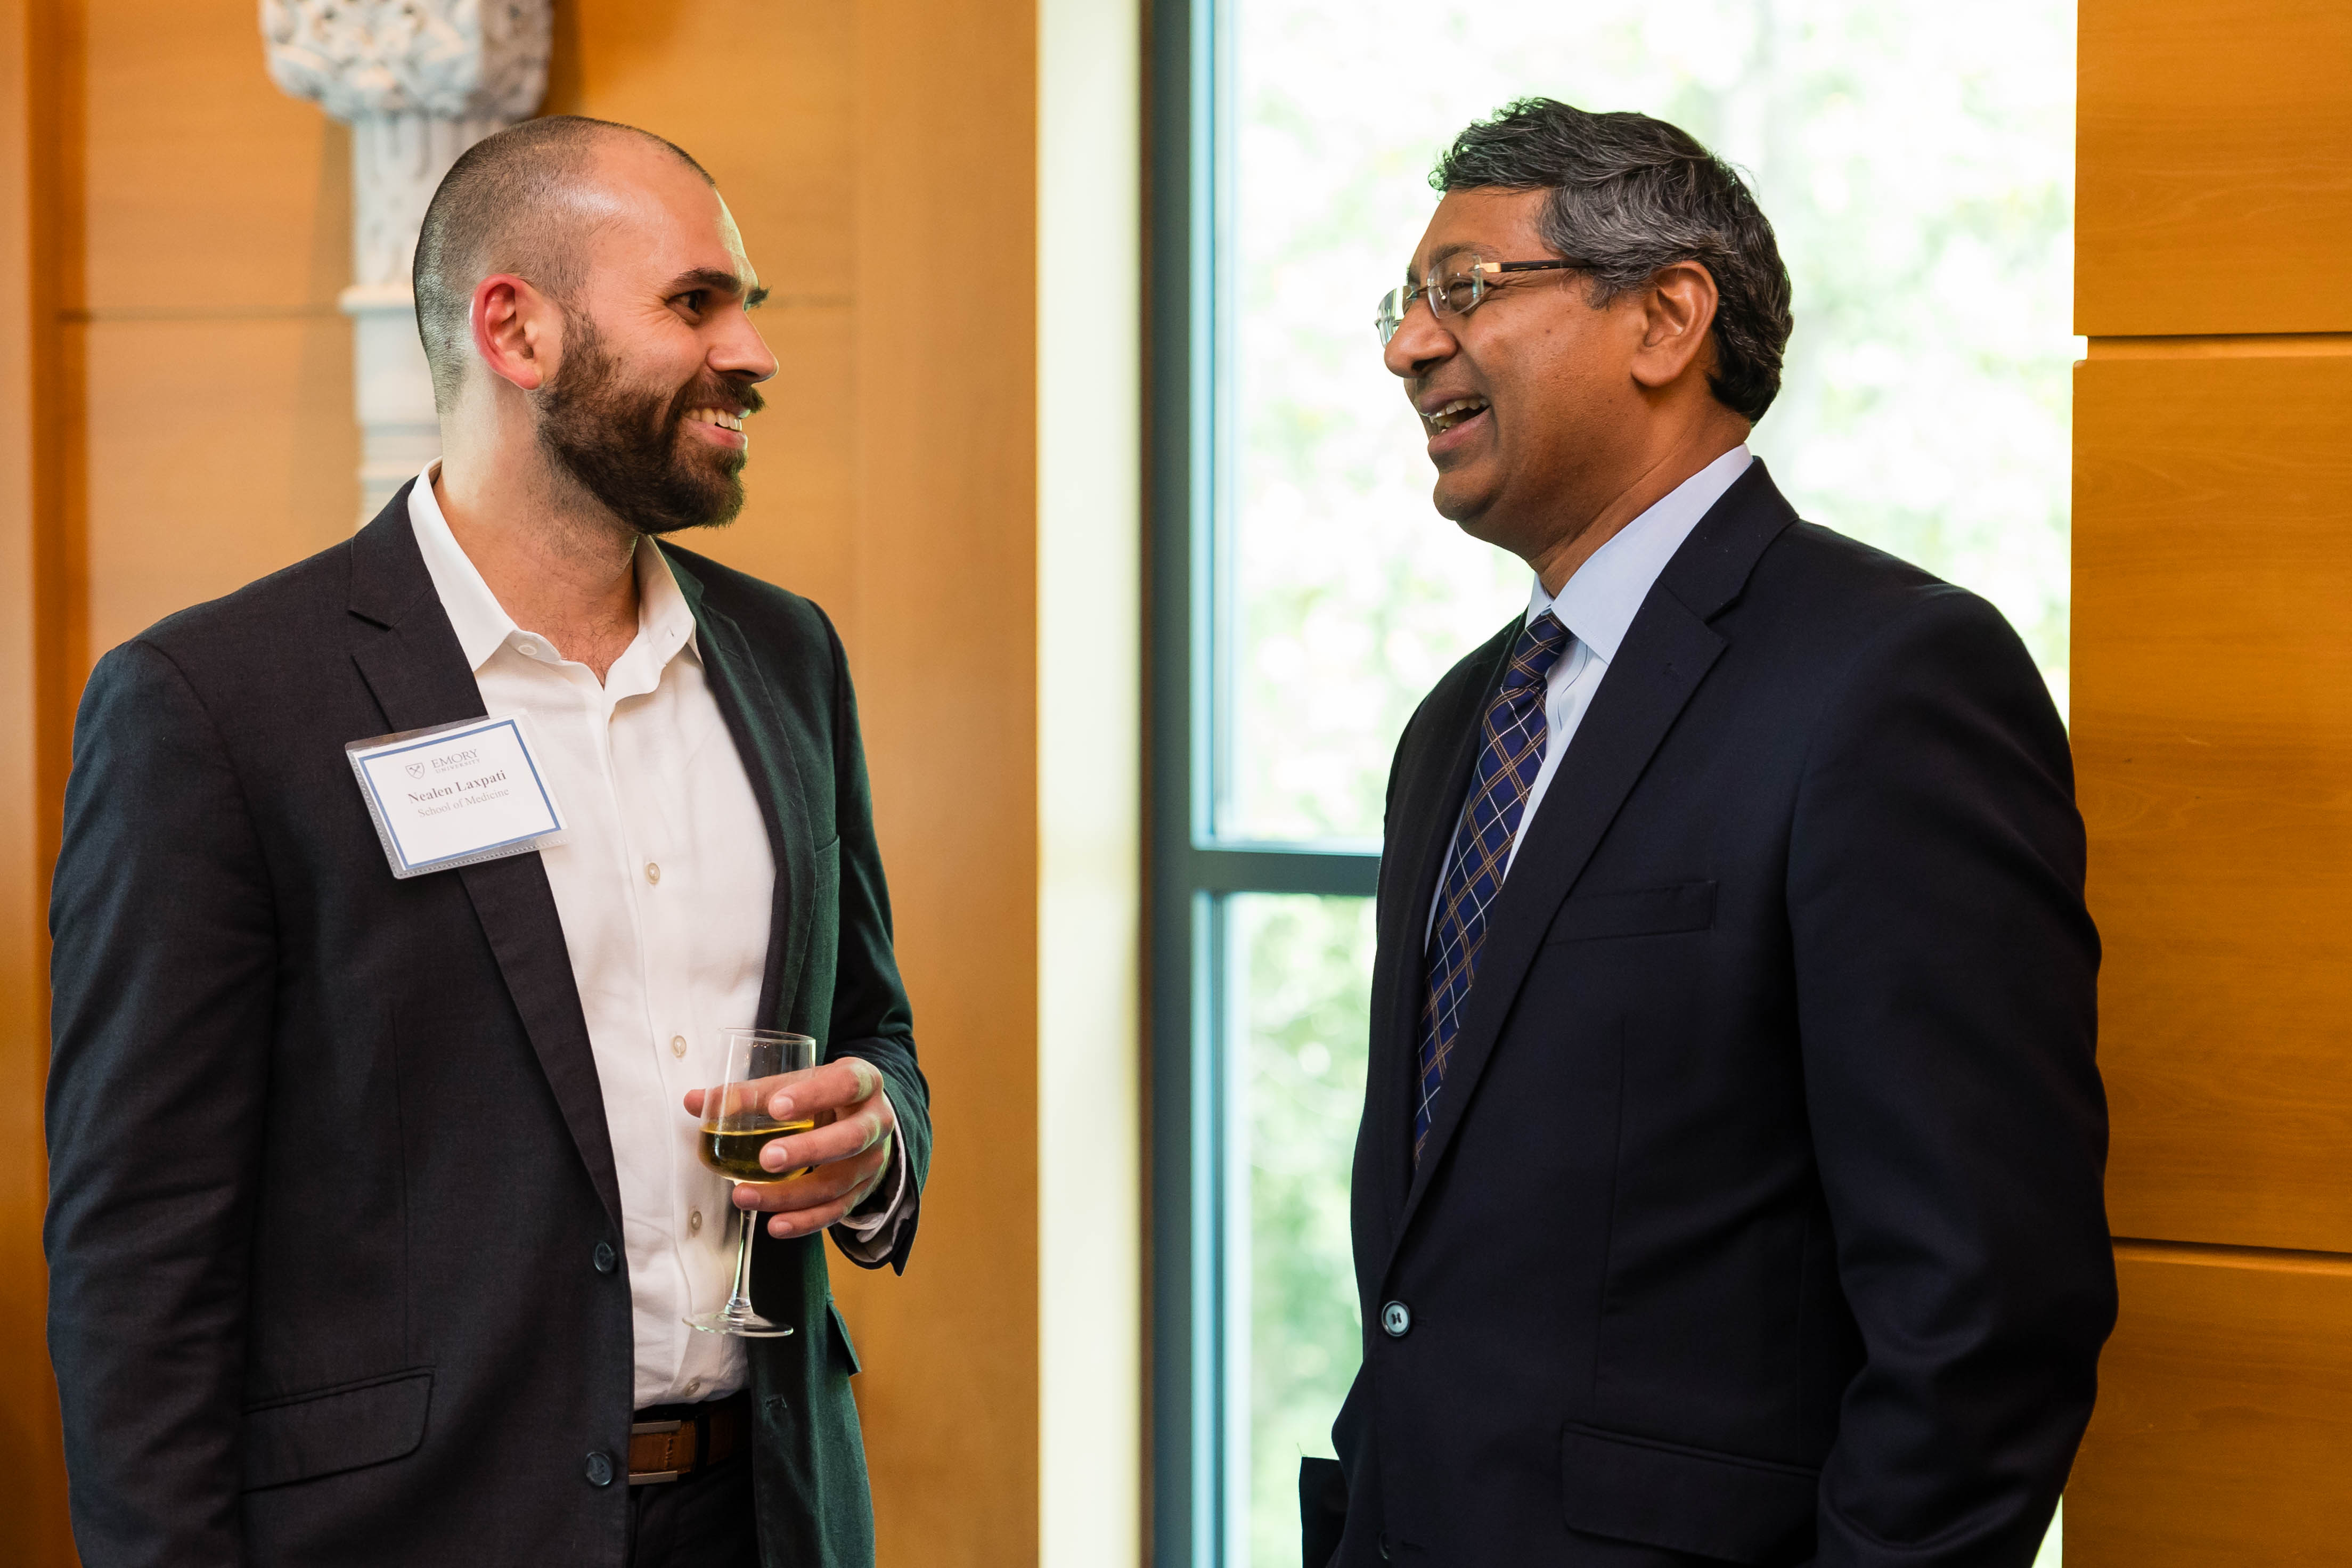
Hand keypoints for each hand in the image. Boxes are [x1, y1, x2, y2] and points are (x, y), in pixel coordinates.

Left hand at [682, 1057, 896, 1239]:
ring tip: (744, 1195)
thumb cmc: (824, 1094)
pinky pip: (836, 1211)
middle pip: (850, 1139)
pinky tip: (774, 1225)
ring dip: (791, 1194)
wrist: (863, 1117)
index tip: (776, 1107)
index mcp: (862, 1081)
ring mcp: (872, 1160)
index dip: (813, 1095)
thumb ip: (751, 1092)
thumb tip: (695, 1101)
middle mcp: (876, 1121)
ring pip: (837, 1182)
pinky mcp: (861, 1190)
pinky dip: (805, 1221)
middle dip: (808, 1151)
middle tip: (765, 1159)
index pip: (844, 1085)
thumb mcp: (799, 1082)